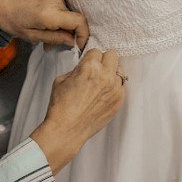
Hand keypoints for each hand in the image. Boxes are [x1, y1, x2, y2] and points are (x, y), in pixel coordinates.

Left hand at [0, 0, 88, 48]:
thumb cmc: (9, 18)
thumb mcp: (30, 35)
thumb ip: (54, 39)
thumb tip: (72, 41)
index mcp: (49, 12)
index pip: (80, 22)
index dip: (84, 35)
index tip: (78, 45)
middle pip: (73, 19)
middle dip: (67, 34)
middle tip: (50, 44)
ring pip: (68, 13)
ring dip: (61, 25)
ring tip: (44, 32)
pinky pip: (63, 5)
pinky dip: (57, 16)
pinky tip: (44, 21)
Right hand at [30, 49, 125, 173]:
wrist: (66, 130)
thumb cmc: (61, 106)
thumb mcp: (62, 79)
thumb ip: (78, 69)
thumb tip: (86, 67)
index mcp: (90, 67)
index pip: (96, 51)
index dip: (90, 58)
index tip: (88, 64)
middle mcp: (105, 76)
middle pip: (112, 56)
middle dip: (104, 61)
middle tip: (97, 70)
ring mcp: (115, 89)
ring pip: (119, 71)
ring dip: (111, 75)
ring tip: (100, 85)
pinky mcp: (119, 101)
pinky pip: (121, 87)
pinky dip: (114, 88)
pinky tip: (103, 95)